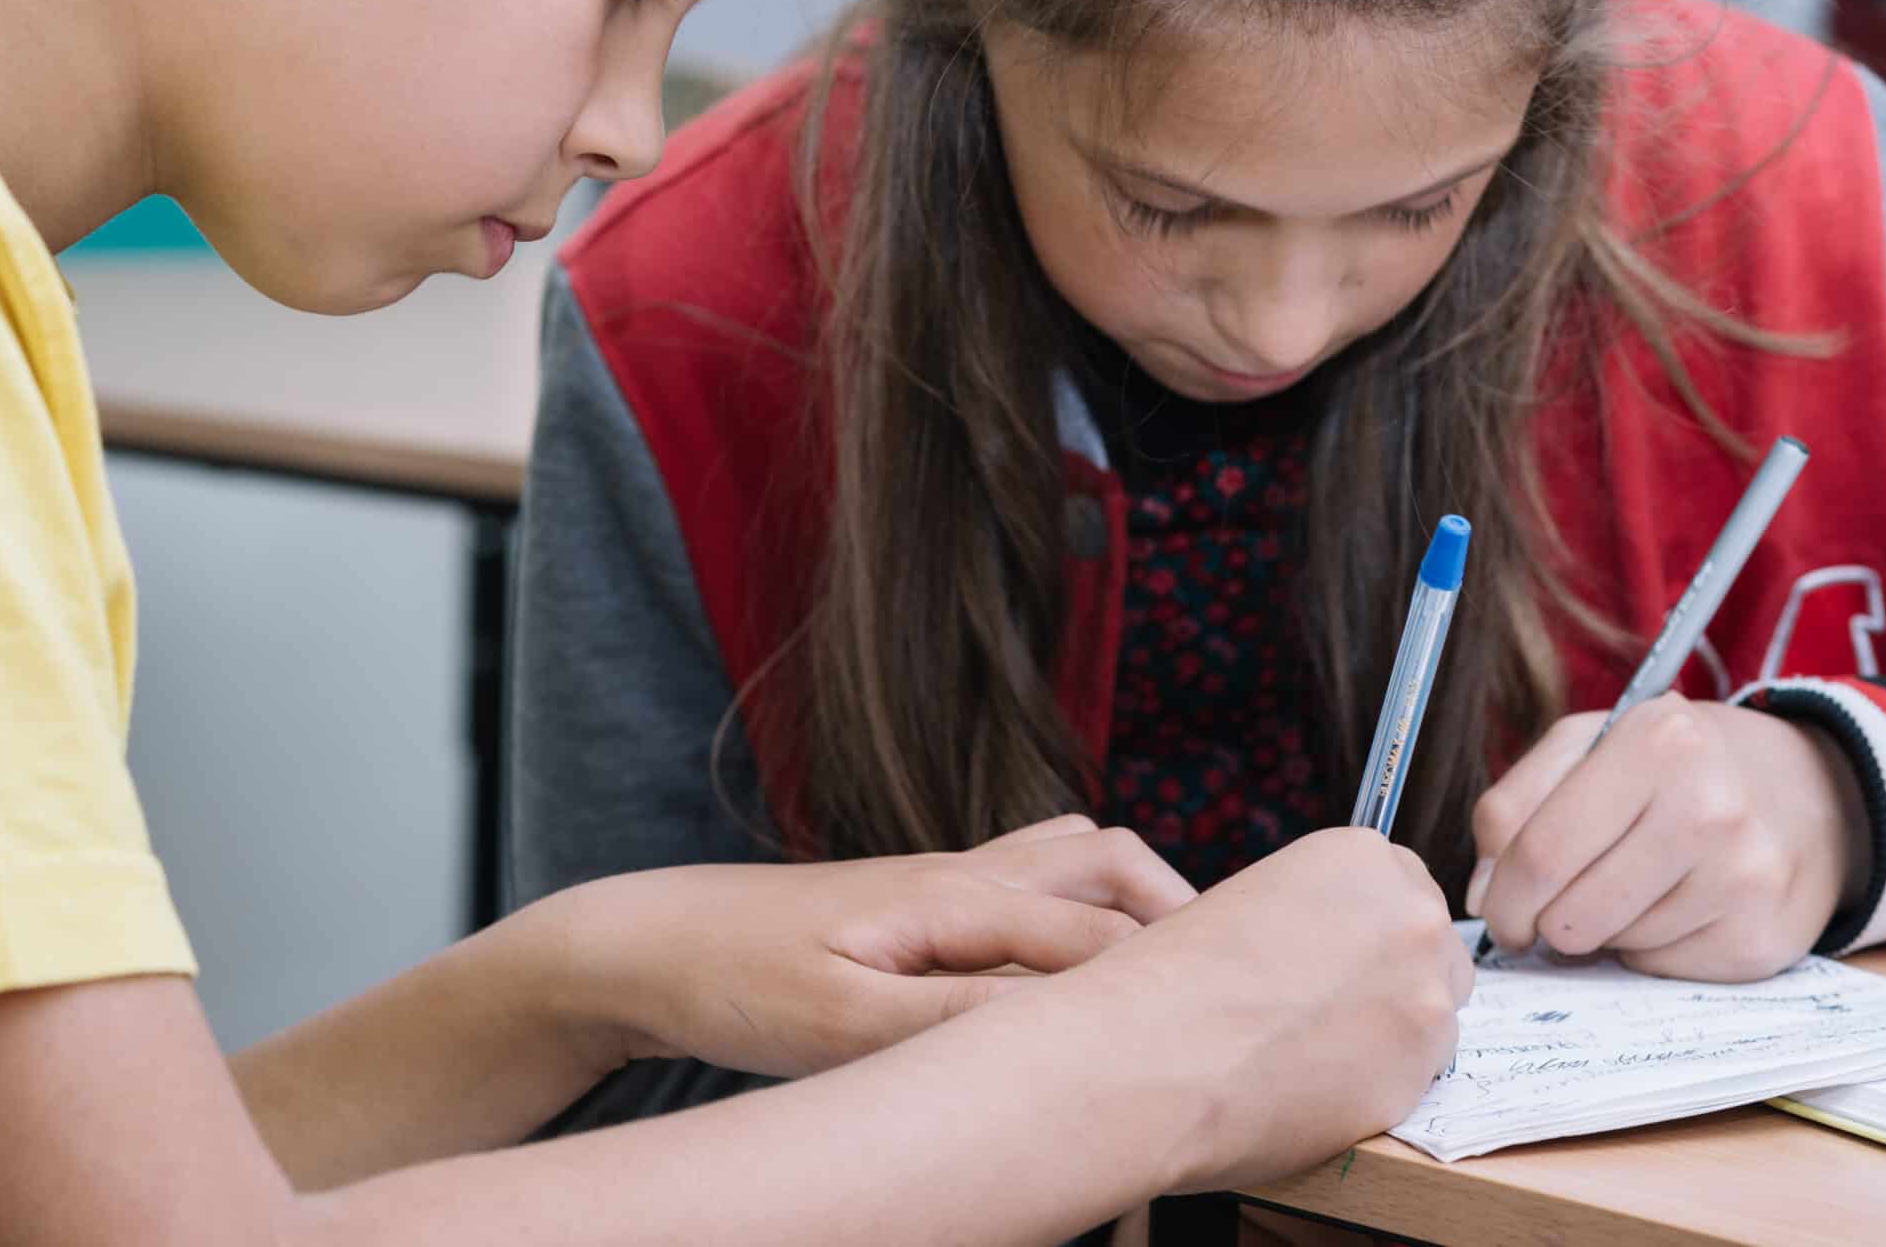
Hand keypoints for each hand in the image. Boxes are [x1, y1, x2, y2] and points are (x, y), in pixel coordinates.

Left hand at [533, 815, 1192, 1079]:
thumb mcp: (838, 1025)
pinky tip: (1084, 965)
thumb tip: (1051, 1028)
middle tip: (1219, 989)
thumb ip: (948, 1022)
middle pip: (1114, 860)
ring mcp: (951, 875)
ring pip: (1081, 854)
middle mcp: (968, 870)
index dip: (1169, 980)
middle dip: (1179, 912)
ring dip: (1135, 899)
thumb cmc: (737, 980)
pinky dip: (1088, 904)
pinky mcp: (932, 896)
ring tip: (1167, 978)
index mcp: (955, 897)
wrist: (658, 944)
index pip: (1099, 935)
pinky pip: (1040, 875)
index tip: (1227, 1030)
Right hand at [1060, 828, 1472, 1193]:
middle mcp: (1411, 918)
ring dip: (1388, 1034)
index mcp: (1364, 857)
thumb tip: (1341, 952)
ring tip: (1309, 1053)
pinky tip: (1311, 1087)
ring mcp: (1424, 1000)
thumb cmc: (1175, 977)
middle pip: (1433, 949)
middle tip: (1327, 1008)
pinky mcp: (1416, 1079)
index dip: (1371, 927)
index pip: (1406, 886)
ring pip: (1431, 1018)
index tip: (1339, 955)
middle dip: (1393, 977)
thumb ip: (1323, 913)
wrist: (1150, 1054)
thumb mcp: (1254, 900)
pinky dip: (1373, 1088)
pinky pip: (1412, 1082)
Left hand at [1463, 695, 1869, 980]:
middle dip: (1543, 923)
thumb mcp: (1590, 745)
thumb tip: (1484, 895)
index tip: (1498, 909)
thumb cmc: (1676, 768)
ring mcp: (1743, 877)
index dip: (1502, 897)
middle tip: (1552, 907)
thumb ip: (1515, 805)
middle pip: (1570, 914)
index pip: (1538, 852)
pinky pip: (1659, 969)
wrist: (1807, 795)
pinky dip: (1649, 947)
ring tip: (1634, 883)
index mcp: (1656, 742)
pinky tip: (1676, 905)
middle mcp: (1709, 806)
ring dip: (1602, 928)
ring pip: (1613, 946)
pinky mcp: (1761, 938)